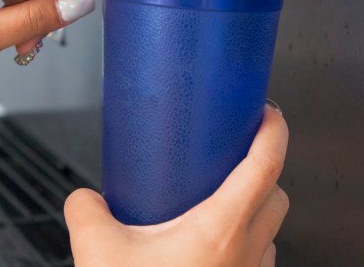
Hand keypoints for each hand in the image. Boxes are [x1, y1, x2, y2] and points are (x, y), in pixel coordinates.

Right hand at [65, 107, 289, 266]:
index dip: (273, 130)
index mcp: (221, 227)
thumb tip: (85, 199)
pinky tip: (208, 247)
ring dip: (255, 210)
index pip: (266, 163)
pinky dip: (243, 244)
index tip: (267, 112)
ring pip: (270, 231)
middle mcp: (245, 251)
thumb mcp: (97, 250)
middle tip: (237, 155)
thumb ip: (85, 211)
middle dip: (264, 168)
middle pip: (278, 194)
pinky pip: (255, 261)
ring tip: (219, 201)